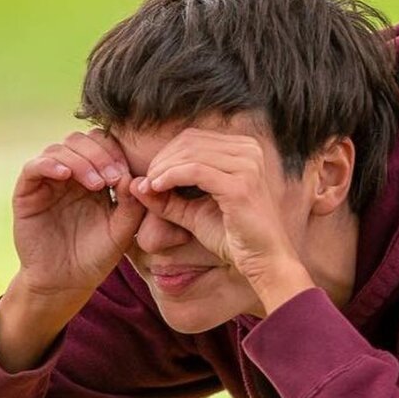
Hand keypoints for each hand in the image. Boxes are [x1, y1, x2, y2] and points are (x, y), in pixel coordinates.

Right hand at [0, 130, 143, 371]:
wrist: (66, 282)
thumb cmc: (97, 255)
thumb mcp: (122, 229)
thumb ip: (132, 203)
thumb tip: (133, 176)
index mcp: (96, 176)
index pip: (104, 144)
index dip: (116, 152)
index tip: (127, 174)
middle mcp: (71, 174)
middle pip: (82, 140)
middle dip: (101, 154)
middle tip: (114, 177)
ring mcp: (48, 181)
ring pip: (60, 149)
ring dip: (81, 160)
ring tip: (97, 184)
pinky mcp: (27, 193)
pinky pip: (34, 167)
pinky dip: (49, 165)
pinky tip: (65, 175)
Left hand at [132, 129, 313, 310]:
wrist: (263, 259)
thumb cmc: (233, 236)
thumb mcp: (194, 212)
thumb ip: (167, 197)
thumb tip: (135, 183)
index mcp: (245, 149)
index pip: (193, 138)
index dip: (166, 154)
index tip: (150, 178)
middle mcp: (250, 151)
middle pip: (190, 141)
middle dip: (161, 160)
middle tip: (146, 183)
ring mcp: (248, 166)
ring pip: (190, 153)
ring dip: (162, 169)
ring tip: (150, 187)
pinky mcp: (240, 185)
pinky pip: (194, 171)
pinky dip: (170, 177)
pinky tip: (157, 188)